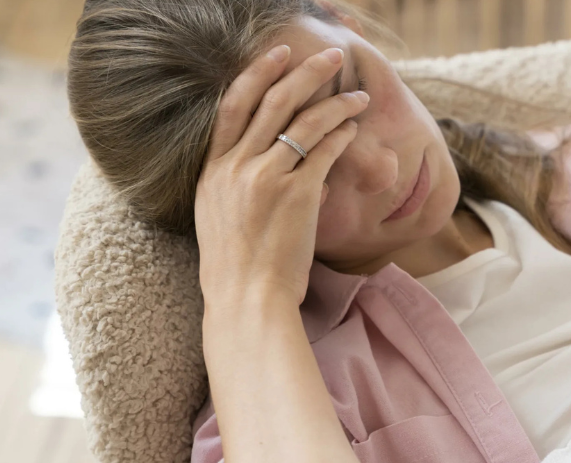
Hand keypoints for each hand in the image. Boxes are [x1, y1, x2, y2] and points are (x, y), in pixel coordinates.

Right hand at [194, 43, 369, 305]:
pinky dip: (341, 136)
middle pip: (271, 101)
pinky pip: (323, 151)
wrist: (246, 299)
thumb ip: (240, 186)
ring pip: (303, 121)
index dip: (256, 74)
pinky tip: (353, 130)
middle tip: (331, 57)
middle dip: (305, 72)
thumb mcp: (221, 218)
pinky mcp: (295, 195)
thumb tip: (274, 170)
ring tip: (358, 96)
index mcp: (212, 171)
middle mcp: (234, 168)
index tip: (278, 55)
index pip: (232, 106)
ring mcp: (264, 179)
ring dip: (336, 103)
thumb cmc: (239, 269)